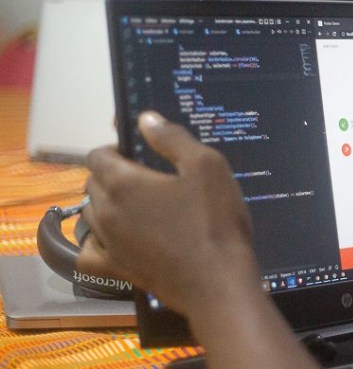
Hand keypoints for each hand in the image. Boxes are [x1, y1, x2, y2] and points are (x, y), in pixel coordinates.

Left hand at [79, 111, 258, 315]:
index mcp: (123, 182)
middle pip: (92, 183)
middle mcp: (106, 211)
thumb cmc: (214, 220)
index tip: (139, 153)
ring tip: (135, 205)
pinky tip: (111, 239)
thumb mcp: (206, 167)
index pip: (98, 155)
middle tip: (146, 177)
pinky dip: (93, 242)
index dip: (115, 149)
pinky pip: (87, 253)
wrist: (217, 280)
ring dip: (105, 204)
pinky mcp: (115, 270)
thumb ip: (172, 139)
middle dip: (111, 174)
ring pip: (90, 214)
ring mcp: (108, 243)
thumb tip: (145, 118)